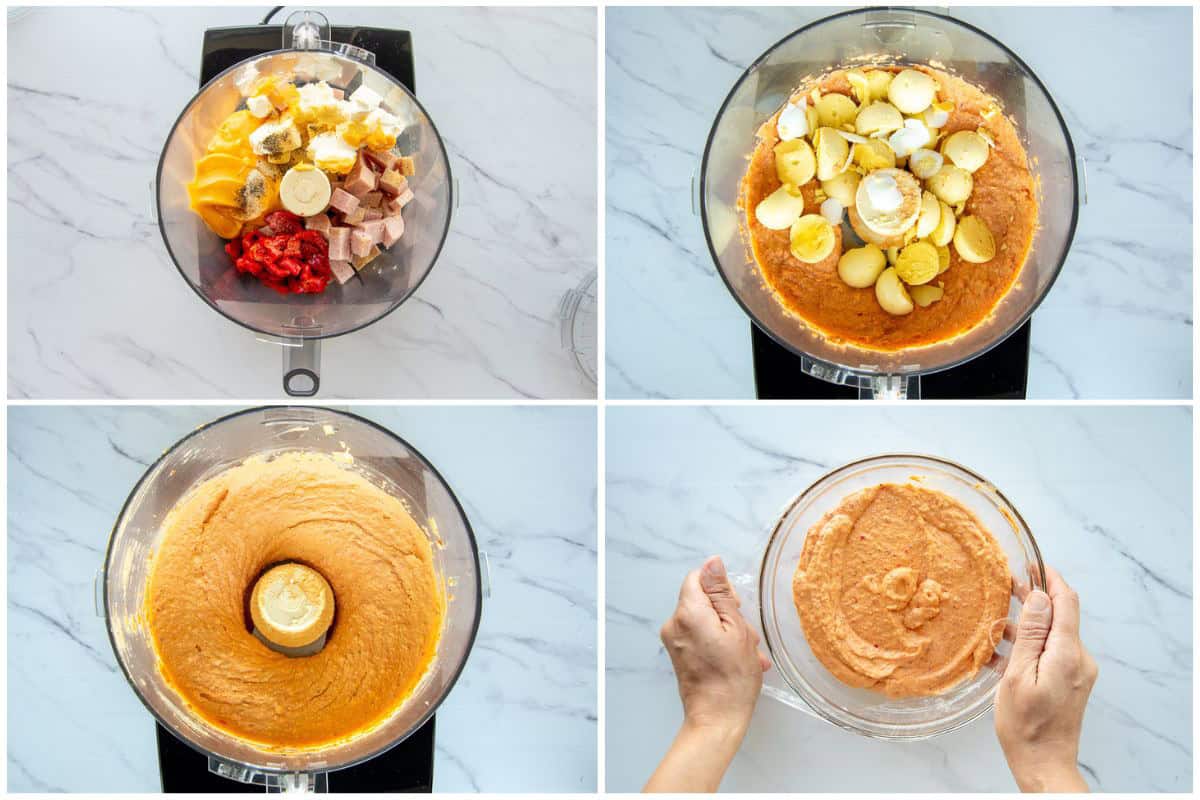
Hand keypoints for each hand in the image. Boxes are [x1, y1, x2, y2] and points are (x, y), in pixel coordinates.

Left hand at [661, 555, 769, 733]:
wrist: (717, 718)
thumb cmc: (732, 678)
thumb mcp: (737, 628)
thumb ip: (722, 593)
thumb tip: (712, 563)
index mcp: (687, 613)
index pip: (698, 578)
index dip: (720, 589)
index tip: (735, 607)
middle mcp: (674, 624)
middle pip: (701, 599)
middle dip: (726, 613)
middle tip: (744, 636)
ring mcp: (674, 640)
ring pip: (704, 619)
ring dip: (727, 631)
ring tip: (745, 653)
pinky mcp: (678, 654)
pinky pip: (699, 636)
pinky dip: (718, 643)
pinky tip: (736, 660)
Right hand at [995, 564, 1097, 792]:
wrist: (1044, 763)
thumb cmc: (1025, 724)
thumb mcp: (1018, 675)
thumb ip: (1030, 634)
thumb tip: (1038, 597)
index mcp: (1067, 653)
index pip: (1066, 602)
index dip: (1050, 579)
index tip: (1031, 563)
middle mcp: (1078, 658)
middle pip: (1060, 615)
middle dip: (1034, 597)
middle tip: (1005, 584)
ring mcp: (1076, 671)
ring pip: (1052, 634)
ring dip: (1026, 624)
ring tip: (994, 620)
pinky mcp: (1070, 682)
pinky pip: (1050, 652)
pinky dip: (1028, 645)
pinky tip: (1000, 650)